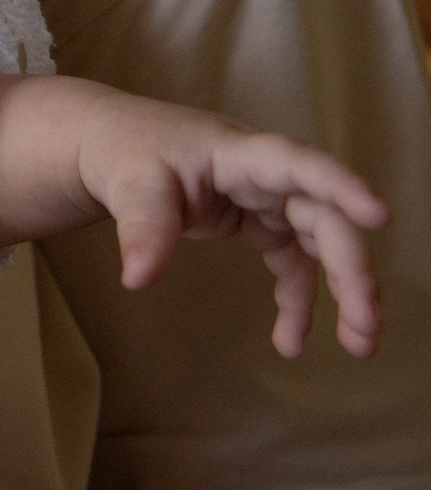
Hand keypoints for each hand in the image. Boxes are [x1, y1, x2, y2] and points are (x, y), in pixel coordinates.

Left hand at [74, 87, 388, 358]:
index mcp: (237, 151)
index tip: (380, 215)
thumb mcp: (128, 183)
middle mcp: (264, 174)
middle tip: (365, 326)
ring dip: (344, 290)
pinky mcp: (259, 222)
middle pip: (323, 215)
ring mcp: (266, 198)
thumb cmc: (125, 150)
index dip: (339, 185)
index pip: (297, 162)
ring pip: (321, 242)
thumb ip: (142, 227)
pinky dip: (298, 301)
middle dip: (351, 269)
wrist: (110, 145)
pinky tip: (291, 341)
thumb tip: (138, 278)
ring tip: (359, 344)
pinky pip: (292, 263)